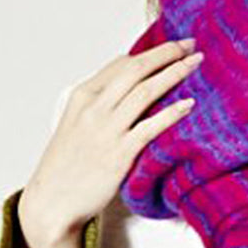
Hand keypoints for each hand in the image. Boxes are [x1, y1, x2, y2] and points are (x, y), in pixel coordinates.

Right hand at [18, 37, 201, 245]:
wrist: (52, 202)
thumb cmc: (66, 165)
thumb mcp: (75, 123)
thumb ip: (99, 104)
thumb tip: (130, 87)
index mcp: (82, 97)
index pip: (121, 63)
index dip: (150, 52)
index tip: (173, 45)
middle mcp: (93, 108)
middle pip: (136, 69)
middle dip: (166, 53)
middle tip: (190, 44)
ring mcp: (106, 130)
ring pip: (146, 91)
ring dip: (174, 73)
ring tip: (196, 63)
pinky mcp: (119, 154)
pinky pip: (150, 127)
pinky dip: (171, 112)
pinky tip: (189, 104)